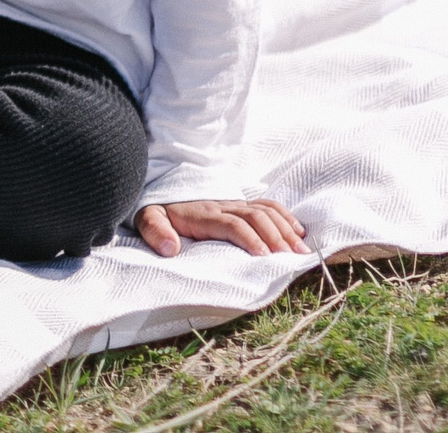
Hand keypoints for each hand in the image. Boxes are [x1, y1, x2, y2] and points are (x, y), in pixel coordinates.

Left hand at [135, 197, 308, 257]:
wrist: (163, 189)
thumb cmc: (158, 211)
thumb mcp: (147, 219)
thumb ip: (154, 231)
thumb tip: (169, 248)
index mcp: (202, 214)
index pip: (231, 224)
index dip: (248, 238)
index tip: (263, 256)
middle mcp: (222, 205)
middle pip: (254, 216)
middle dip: (275, 236)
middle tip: (292, 257)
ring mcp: (233, 203)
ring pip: (264, 210)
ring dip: (285, 228)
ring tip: (301, 250)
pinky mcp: (240, 203)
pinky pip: (266, 204)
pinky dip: (285, 216)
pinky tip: (298, 231)